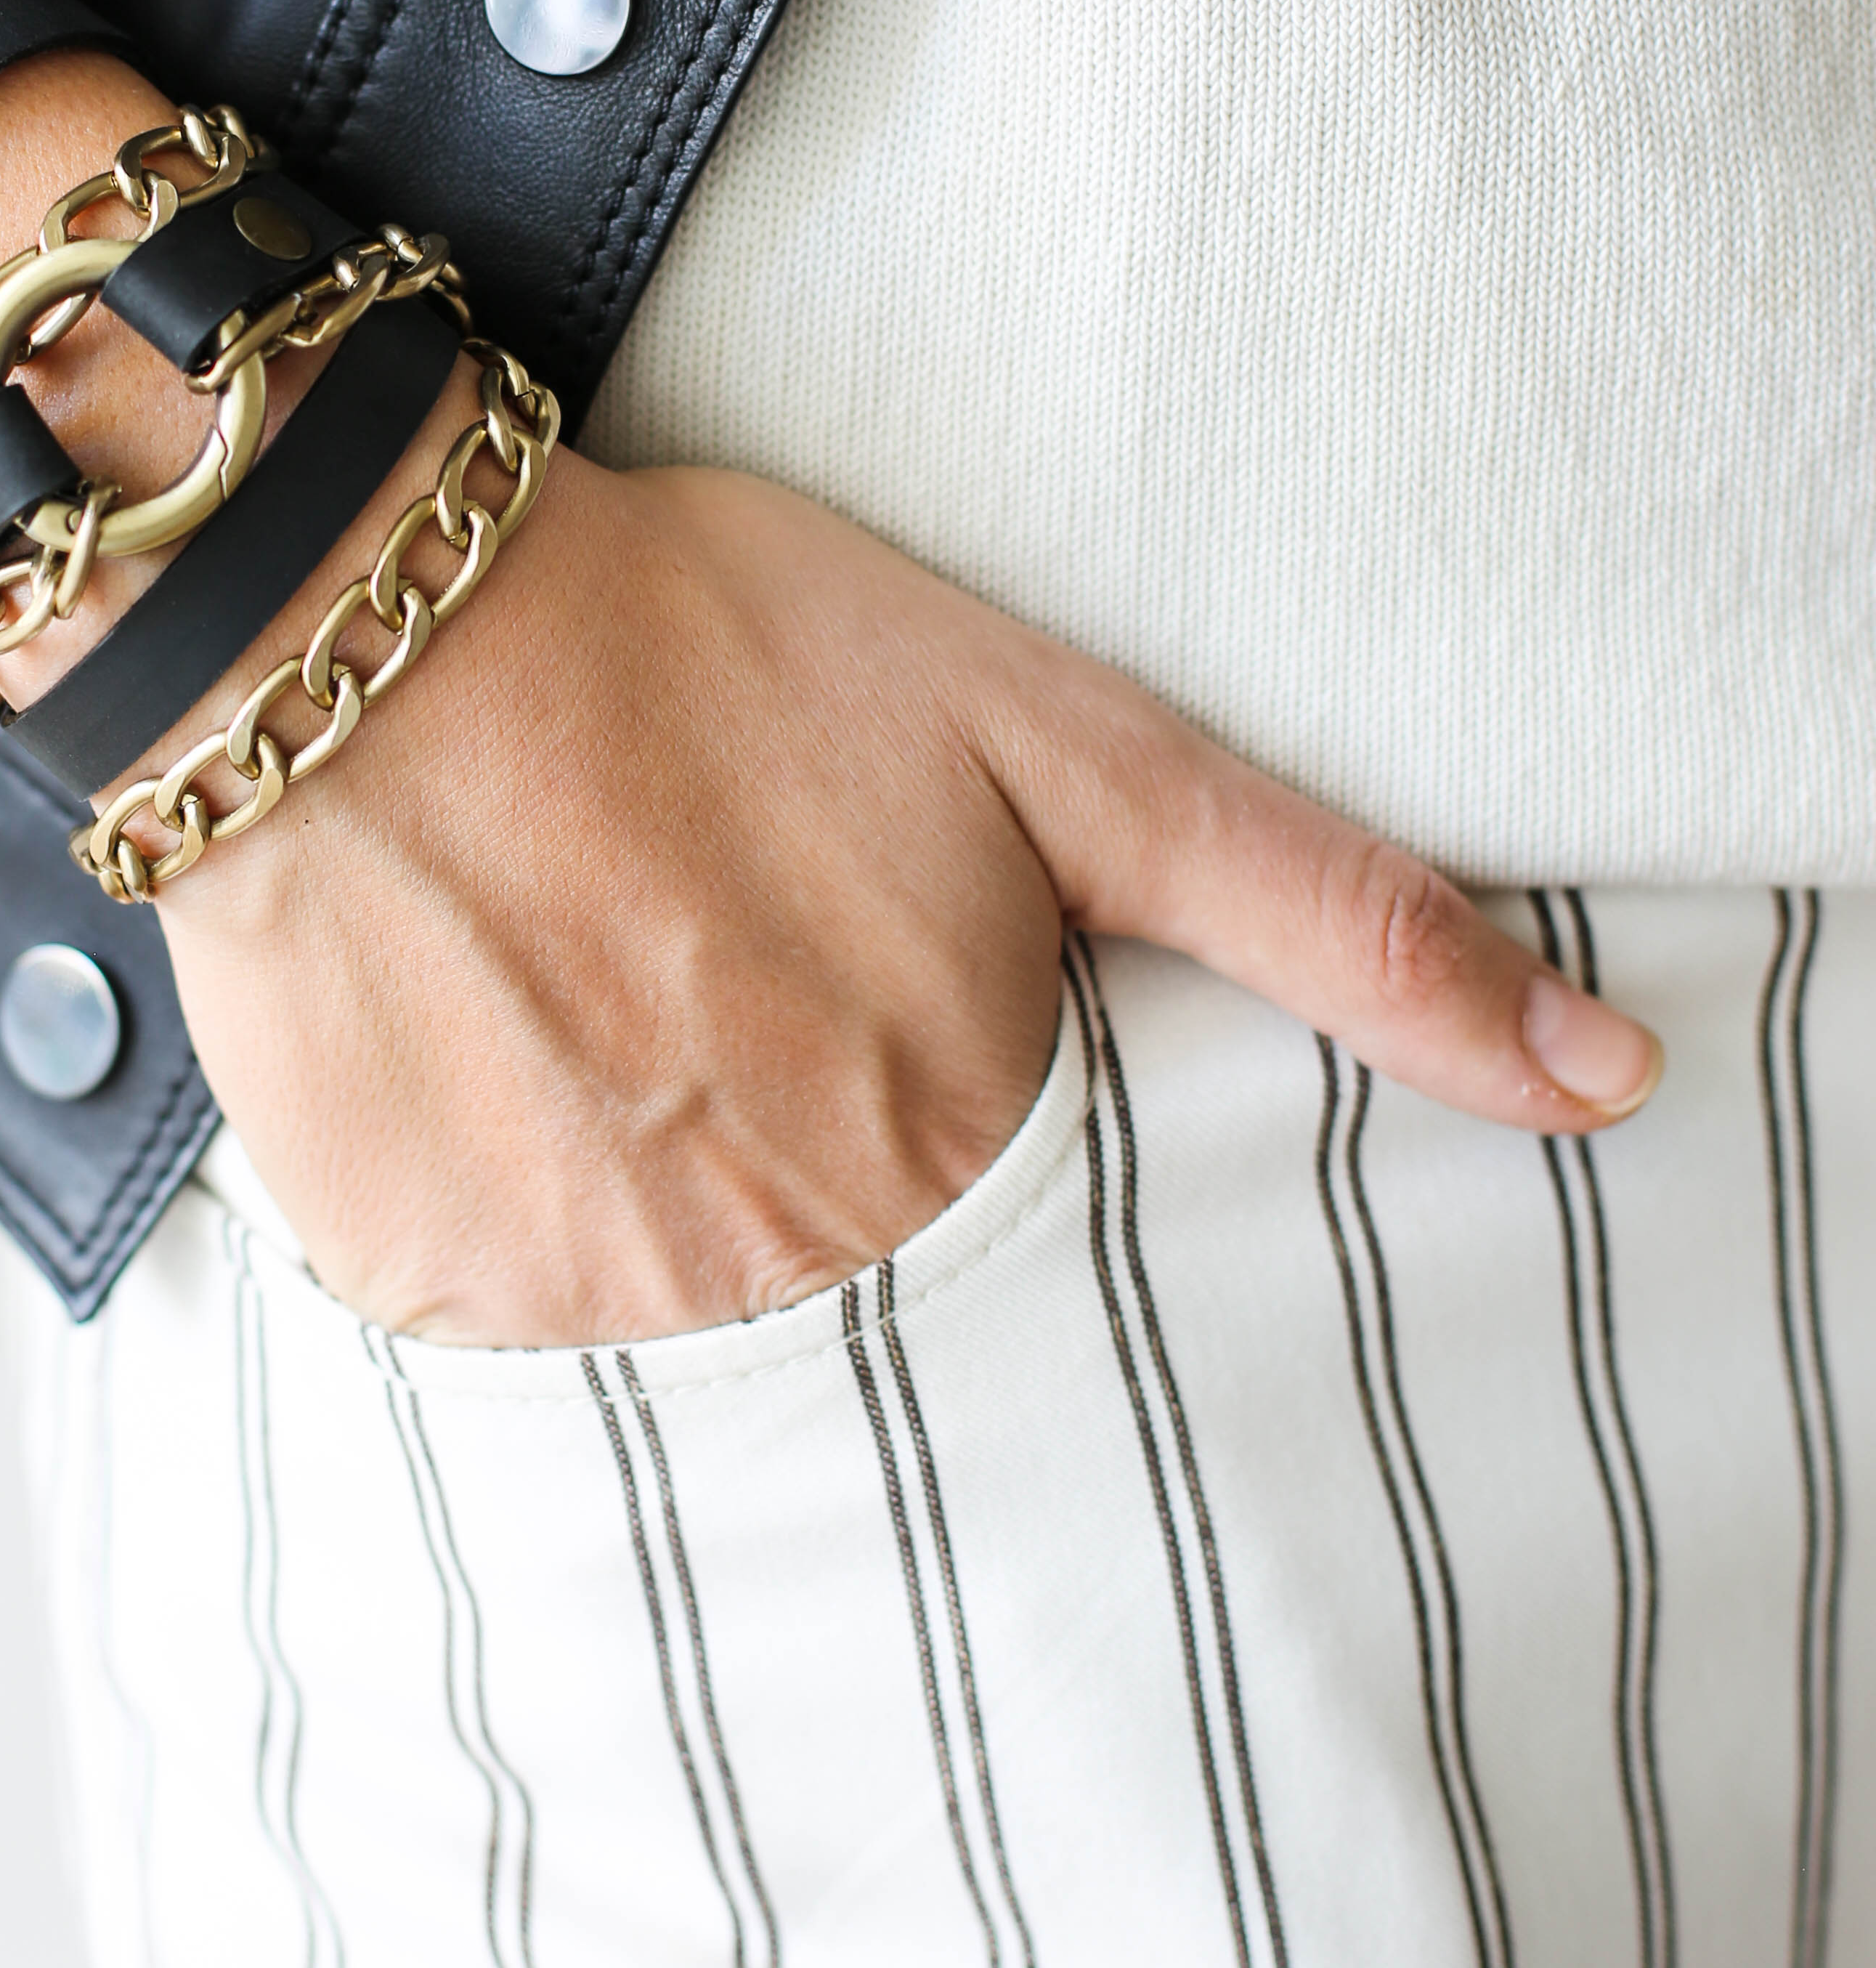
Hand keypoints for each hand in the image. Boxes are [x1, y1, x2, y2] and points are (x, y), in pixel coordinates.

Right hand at [141, 448, 1663, 1347]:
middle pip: (871, 1316)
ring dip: (674, 1207)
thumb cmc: (718, 656)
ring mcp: (586, 1312)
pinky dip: (529, 1220)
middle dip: (821, 1173)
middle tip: (732, 1001)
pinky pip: (520, 1330)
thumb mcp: (1068, 750)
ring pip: (693, 1337)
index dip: (974, 1150)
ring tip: (614, 1014)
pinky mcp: (421, 1295)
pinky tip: (509, 1060)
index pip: (1054, 1289)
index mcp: (952, 1157)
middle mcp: (779, 1278)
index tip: (889, 1038)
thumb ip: (1335, 916)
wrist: (359, 629)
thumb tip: (1607, 1079)